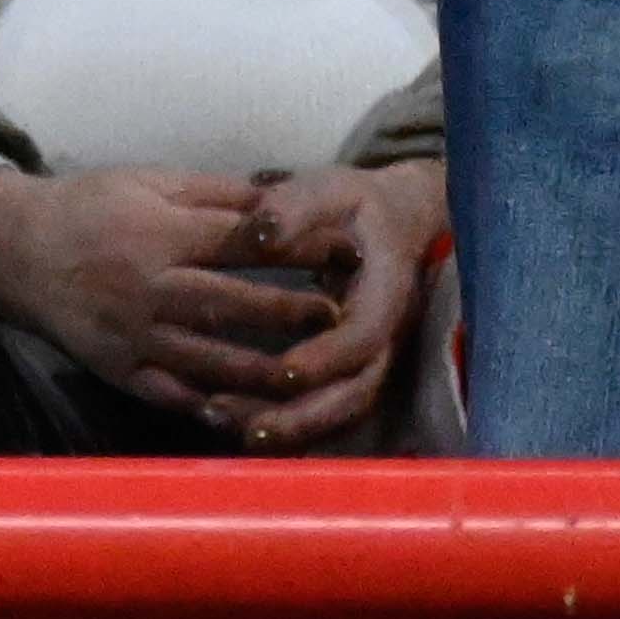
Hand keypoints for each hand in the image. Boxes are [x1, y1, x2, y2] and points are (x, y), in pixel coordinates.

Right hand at [0, 169, 320, 422]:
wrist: (17, 249)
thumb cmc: (92, 206)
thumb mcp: (152, 181)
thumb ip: (218, 195)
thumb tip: (283, 202)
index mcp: (161, 233)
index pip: (243, 244)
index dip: (298, 249)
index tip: (346, 251)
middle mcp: (149, 287)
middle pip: (231, 305)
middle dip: (288, 313)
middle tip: (340, 319)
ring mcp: (134, 334)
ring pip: (208, 360)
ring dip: (261, 371)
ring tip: (308, 376)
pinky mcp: (119, 369)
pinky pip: (170, 394)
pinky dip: (208, 408)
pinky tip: (246, 417)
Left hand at [212, 160, 447, 449]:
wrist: (391, 223)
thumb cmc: (354, 208)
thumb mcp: (329, 190)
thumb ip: (294, 207)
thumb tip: (259, 230)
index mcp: (385, 295)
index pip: (363, 337)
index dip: (328, 357)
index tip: (285, 369)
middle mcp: (384, 339)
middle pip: (354, 394)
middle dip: (304, 417)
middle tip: (249, 428)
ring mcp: (370, 363)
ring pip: (338, 413)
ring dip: (289, 429)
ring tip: (228, 426)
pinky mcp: (349, 375)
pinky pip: (323, 412)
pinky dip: (284, 424)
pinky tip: (232, 421)